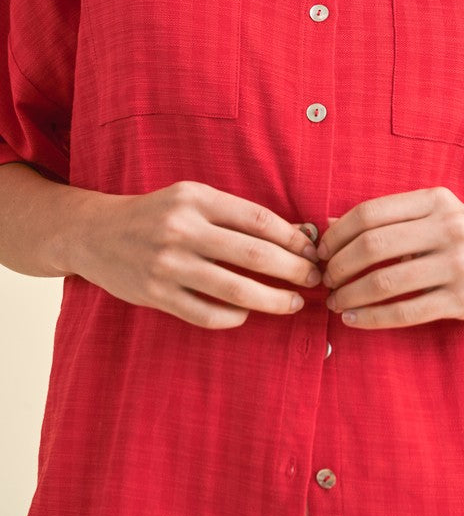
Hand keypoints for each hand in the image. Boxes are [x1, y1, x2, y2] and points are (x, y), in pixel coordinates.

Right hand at [68, 180, 320, 329]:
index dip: (292, 238)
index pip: (258, 219)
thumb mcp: (192, 199)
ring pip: (234, 289)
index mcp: (196, 199)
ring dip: (272, 300)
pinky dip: (233, 317)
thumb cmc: (157, 214)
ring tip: (293, 303)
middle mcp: (182, 229)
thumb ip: (234, 214)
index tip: (312, 251)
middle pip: (253, 254)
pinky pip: (206, 314)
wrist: (96, 233)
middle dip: (293, 270)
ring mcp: (168, 264)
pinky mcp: (156, 295)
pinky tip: (247, 313)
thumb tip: (292, 236)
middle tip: (315, 280)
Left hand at [317, 186, 463, 329]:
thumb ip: (385, 219)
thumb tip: (327, 224)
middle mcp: (448, 227)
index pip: (370, 212)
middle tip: (324, 279)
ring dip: (350, 294)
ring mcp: (457, 263)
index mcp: (435, 200)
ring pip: (386, 281)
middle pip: (372, 245)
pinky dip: (372, 317)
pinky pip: (406, 311)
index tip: (321, 251)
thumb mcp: (432, 218)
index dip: (337, 234)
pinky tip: (353, 319)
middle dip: (338, 265)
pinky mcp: (463, 299)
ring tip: (334, 301)